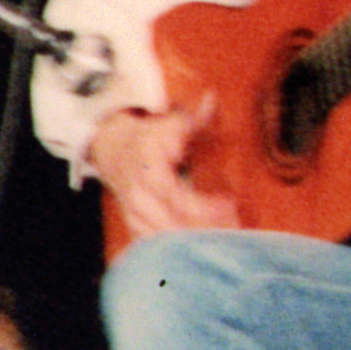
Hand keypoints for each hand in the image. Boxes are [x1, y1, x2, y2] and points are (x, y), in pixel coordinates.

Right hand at [89, 100, 238, 238]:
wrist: (114, 150)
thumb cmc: (150, 137)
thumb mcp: (170, 123)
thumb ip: (195, 117)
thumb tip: (212, 99)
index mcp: (147, 170)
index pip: (175, 195)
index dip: (203, 205)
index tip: (229, 203)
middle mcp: (137, 195)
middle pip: (171, 224)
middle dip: (205, 230)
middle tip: (236, 229)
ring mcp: (134, 213)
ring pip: (165, 240)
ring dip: (196, 244)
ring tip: (227, 241)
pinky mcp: (135, 226)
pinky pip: (157, 246)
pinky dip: (180, 250)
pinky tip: (204, 250)